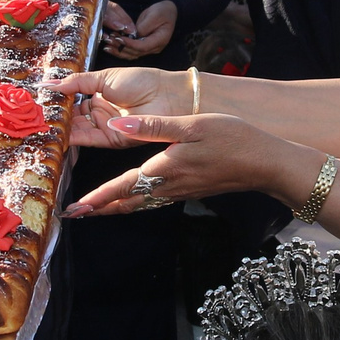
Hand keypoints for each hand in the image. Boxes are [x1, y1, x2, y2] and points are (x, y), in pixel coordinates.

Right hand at [52, 67, 188, 147]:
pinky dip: (71, 137)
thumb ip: (76, 82)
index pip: (72, 100)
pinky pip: (87, 139)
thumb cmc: (143, 81)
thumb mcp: (104, 77)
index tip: (39, 101)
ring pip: (76, 129)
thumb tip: (49, 83)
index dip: (57, 101)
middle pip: (72, 117)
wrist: (168, 96)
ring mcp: (104, 126)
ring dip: (60, 128)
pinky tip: (58, 131)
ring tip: (42, 124)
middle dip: (55, 117)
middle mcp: (100, 112)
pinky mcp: (110, 139)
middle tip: (36, 115)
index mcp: (99, 94)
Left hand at [64, 112, 305, 216]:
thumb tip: (116, 124)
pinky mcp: (191, 190)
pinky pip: (155, 201)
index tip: (75, 209)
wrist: (266, 163)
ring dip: (117, 206)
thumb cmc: (233, 139)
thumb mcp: (192, 125)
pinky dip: (137, 202)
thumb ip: (152, 128)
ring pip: (141, 203)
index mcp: (165, 169)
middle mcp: (169, 186)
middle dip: (100, 209)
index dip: (97, 198)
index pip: (123, 186)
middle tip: (74, 215)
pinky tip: (134, 198)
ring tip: (96, 208)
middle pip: (128, 202)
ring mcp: (181, 191)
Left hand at [103, 0, 176, 59]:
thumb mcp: (154, 15)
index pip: (142, 46)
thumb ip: (143, 26)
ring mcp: (148, 49)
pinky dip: (120, 50)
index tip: (118, 38)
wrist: (168, 12)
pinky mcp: (142, 46)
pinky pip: (130, 51)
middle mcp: (154, 48)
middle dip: (121, 48)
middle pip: (135, 53)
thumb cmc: (163, 11)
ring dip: (118, 51)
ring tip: (107, 46)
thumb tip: (132, 35)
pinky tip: (111, 47)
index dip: (129, 44)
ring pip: (131, 54)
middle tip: (108, 41)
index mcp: (160, 40)